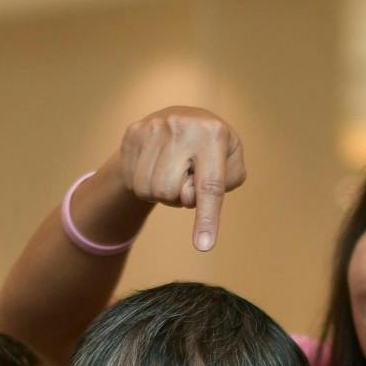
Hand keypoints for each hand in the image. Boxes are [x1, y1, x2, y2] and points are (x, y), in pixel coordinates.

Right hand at [110, 106, 246, 251]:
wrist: (182, 119)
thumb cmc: (213, 151)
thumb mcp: (231, 164)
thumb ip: (225, 184)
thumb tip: (192, 198)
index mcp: (213, 133)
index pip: (209, 185)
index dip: (206, 218)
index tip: (203, 246)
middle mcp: (182, 126)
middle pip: (172, 192)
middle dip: (180, 196)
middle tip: (187, 178)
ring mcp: (154, 127)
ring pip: (149, 189)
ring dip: (162, 191)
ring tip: (173, 172)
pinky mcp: (134, 133)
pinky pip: (134, 180)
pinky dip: (146, 182)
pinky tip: (156, 166)